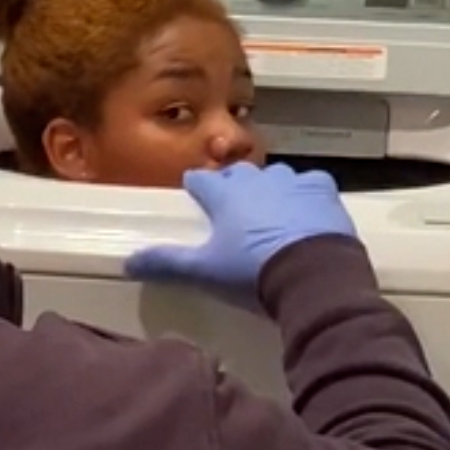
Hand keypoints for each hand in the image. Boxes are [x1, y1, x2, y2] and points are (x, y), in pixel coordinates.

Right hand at [124, 162, 356, 301]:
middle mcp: (257, 180)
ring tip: (269, 211)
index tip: (193, 189)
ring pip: (275, 176)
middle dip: (233, 185)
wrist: (312, 274)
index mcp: (226, 195)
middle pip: (239, 175)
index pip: (202, 180)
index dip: (196, 185)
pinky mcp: (321, 190)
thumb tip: (128, 260)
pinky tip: (305, 209)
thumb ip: (167, 263)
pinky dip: (305, 194)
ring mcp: (292, 182)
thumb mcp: (206, 271)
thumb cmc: (252, 271)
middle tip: (231, 205)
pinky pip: (310, 184)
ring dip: (269, 189)